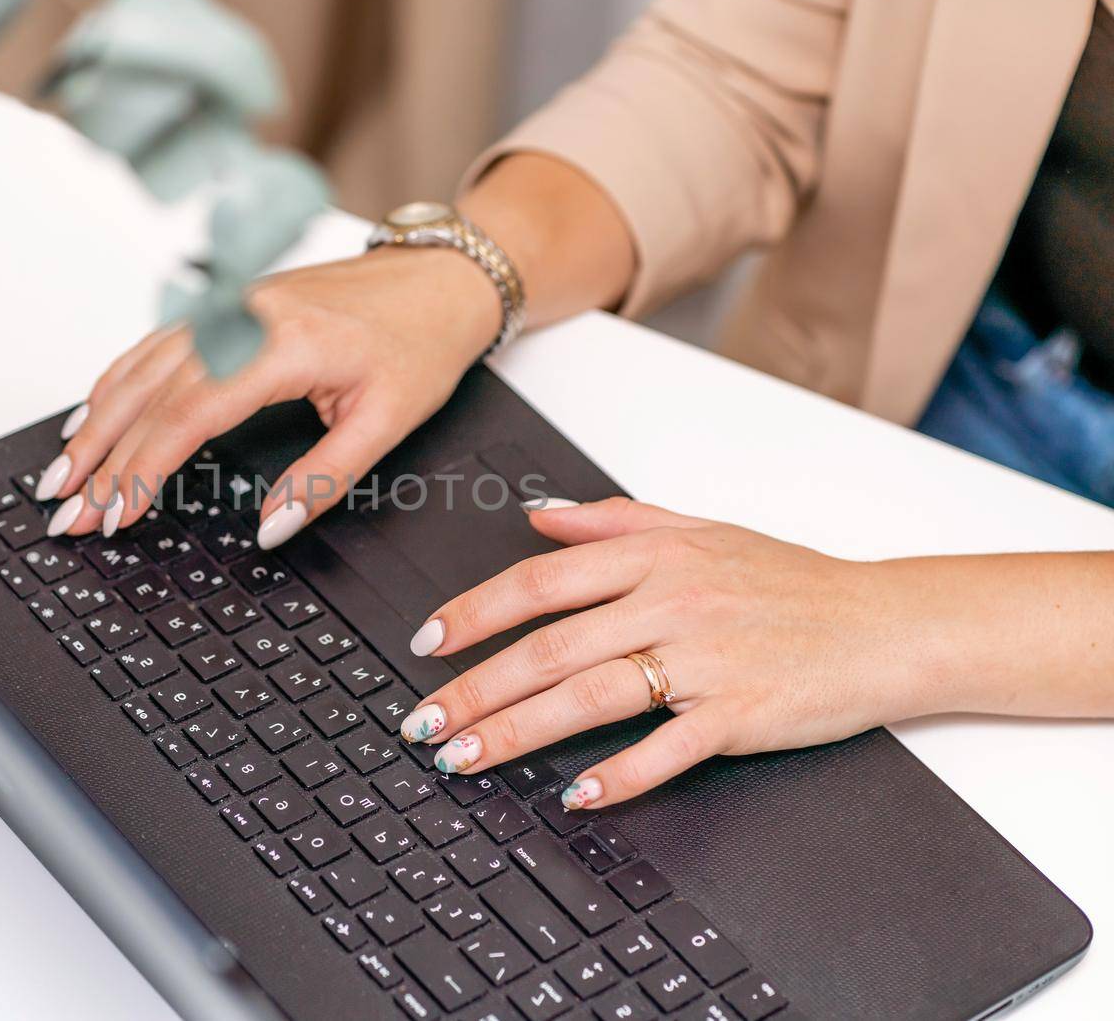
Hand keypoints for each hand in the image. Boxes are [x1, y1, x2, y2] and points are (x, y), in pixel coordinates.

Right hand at [38, 247, 501, 543]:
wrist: (438, 278)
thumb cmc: (420, 341)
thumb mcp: (387, 423)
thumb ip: (322, 481)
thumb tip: (269, 529)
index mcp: (282, 345)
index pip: (188, 417)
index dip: (143, 472)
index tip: (115, 514)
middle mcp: (243, 316)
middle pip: (149, 395)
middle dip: (100, 460)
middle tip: (67, 512)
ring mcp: (229, 305)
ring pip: (139, 368)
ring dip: (95, 424)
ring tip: (62, 475)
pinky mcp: (226, 306)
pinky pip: (153, 347)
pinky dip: (116, 385)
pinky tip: (93, 417)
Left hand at [398, 497, 953, 810]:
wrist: (886, 623)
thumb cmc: (791, 581)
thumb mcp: (701, 529)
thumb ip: (612, 521)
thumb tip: (538, 516)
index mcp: (654, 555)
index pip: (540, 582)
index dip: (474, 612)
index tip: (427, 641)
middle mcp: (672, 602)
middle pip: (549, 648)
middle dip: (474, 688)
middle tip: (423, 721)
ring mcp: (706, 659)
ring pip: (589, 696)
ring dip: (516, 732)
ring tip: (464, 758)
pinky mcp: (740, 712)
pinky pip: (665, 748)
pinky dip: (617, 775)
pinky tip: (573, 794)